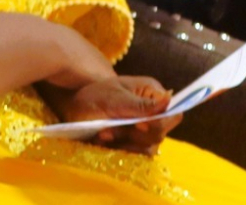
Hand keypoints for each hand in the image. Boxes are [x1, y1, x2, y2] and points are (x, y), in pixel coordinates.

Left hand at [40, 76, 178, 153]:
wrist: (72, 106)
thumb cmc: (92, 95)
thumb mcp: (114, 98)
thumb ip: (140, 104)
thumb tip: (168, 99)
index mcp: (152, 93)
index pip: (173, 114)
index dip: (160, 123)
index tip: (138, 125)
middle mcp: (152, 111)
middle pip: (159, 134)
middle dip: (134, 135)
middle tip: (109, 129)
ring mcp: (142, 127)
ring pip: (148, 146)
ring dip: (124, 143)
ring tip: (103, 133)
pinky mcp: (132, 140)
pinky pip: (135, 152)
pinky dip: (119, 148)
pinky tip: (102, 138)